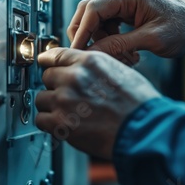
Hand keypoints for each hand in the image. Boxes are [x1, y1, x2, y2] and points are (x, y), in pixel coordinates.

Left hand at [35, 48, 160, 158]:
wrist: (143, 129)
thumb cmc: (138, 103)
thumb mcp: (120, 71)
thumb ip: (95, 68)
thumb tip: (82, 70)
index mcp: (90, 62)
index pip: (56, 55)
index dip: (49, 61)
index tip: (44, 63)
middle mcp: (74, 77)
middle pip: (47, 76)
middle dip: (56, 86)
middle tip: (69, 96)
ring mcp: (64, 100)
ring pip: (42, 98)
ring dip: (52, 106)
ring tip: (69, 113)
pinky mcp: (60, 123)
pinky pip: (41, 119)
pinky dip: (50, 123)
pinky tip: (64, 124)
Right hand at [67, 0, 184, 58]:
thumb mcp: (151, 40)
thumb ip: (119, 44)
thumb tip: (93, 52)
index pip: (93, 8)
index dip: (82, 30)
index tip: (77, 50)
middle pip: (91, 13)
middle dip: (88, 36)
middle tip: (90, 56)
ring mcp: (128, 7)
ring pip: (100, 24)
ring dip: (105, 44)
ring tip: (124, 59)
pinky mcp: (131, 17)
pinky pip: (112, 29)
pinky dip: (115, 44)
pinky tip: (129, 56)